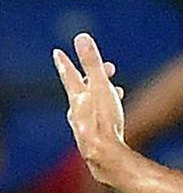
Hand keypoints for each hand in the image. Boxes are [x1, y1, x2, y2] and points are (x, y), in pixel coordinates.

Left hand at [53, 33, 130, 182]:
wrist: (105, 155)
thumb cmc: (103, 121)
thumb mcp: (100, 86)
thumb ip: (92, 62)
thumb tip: (81, 37)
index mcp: (77, 98)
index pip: (69, 75)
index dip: (65, 63)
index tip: (58, 53)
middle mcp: (77, 112)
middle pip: (82, 90)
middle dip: (93, 77)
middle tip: (109, 67)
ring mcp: (84, 126)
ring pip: (90, 105)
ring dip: (102, 94)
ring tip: (115, 89)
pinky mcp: (94, 138)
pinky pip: (98, 119)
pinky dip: (106, 110)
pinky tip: (114, 115)